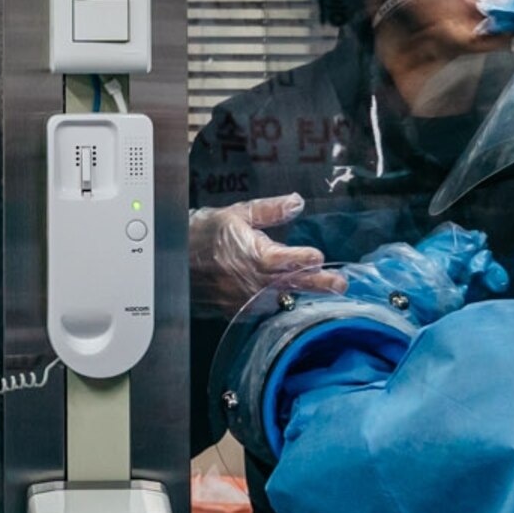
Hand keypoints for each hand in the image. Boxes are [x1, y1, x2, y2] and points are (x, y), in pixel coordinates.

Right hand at [192, 194, 343, 310]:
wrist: (172, 259)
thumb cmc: (204, 233)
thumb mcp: (237, 213)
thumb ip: (270, 210)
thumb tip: (297, 202)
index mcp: (254, 255)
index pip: (287, 260)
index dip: (304, 258)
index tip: (318, 256)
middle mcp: (252, 280)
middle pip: (292, 283)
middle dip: (318, 284)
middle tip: (340, 284)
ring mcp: (245, 299)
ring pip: (280, 299)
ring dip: (300, 294)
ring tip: (325, 291)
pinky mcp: (237, 310)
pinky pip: (263, 310)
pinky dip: (277, 304)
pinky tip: (288, 299)